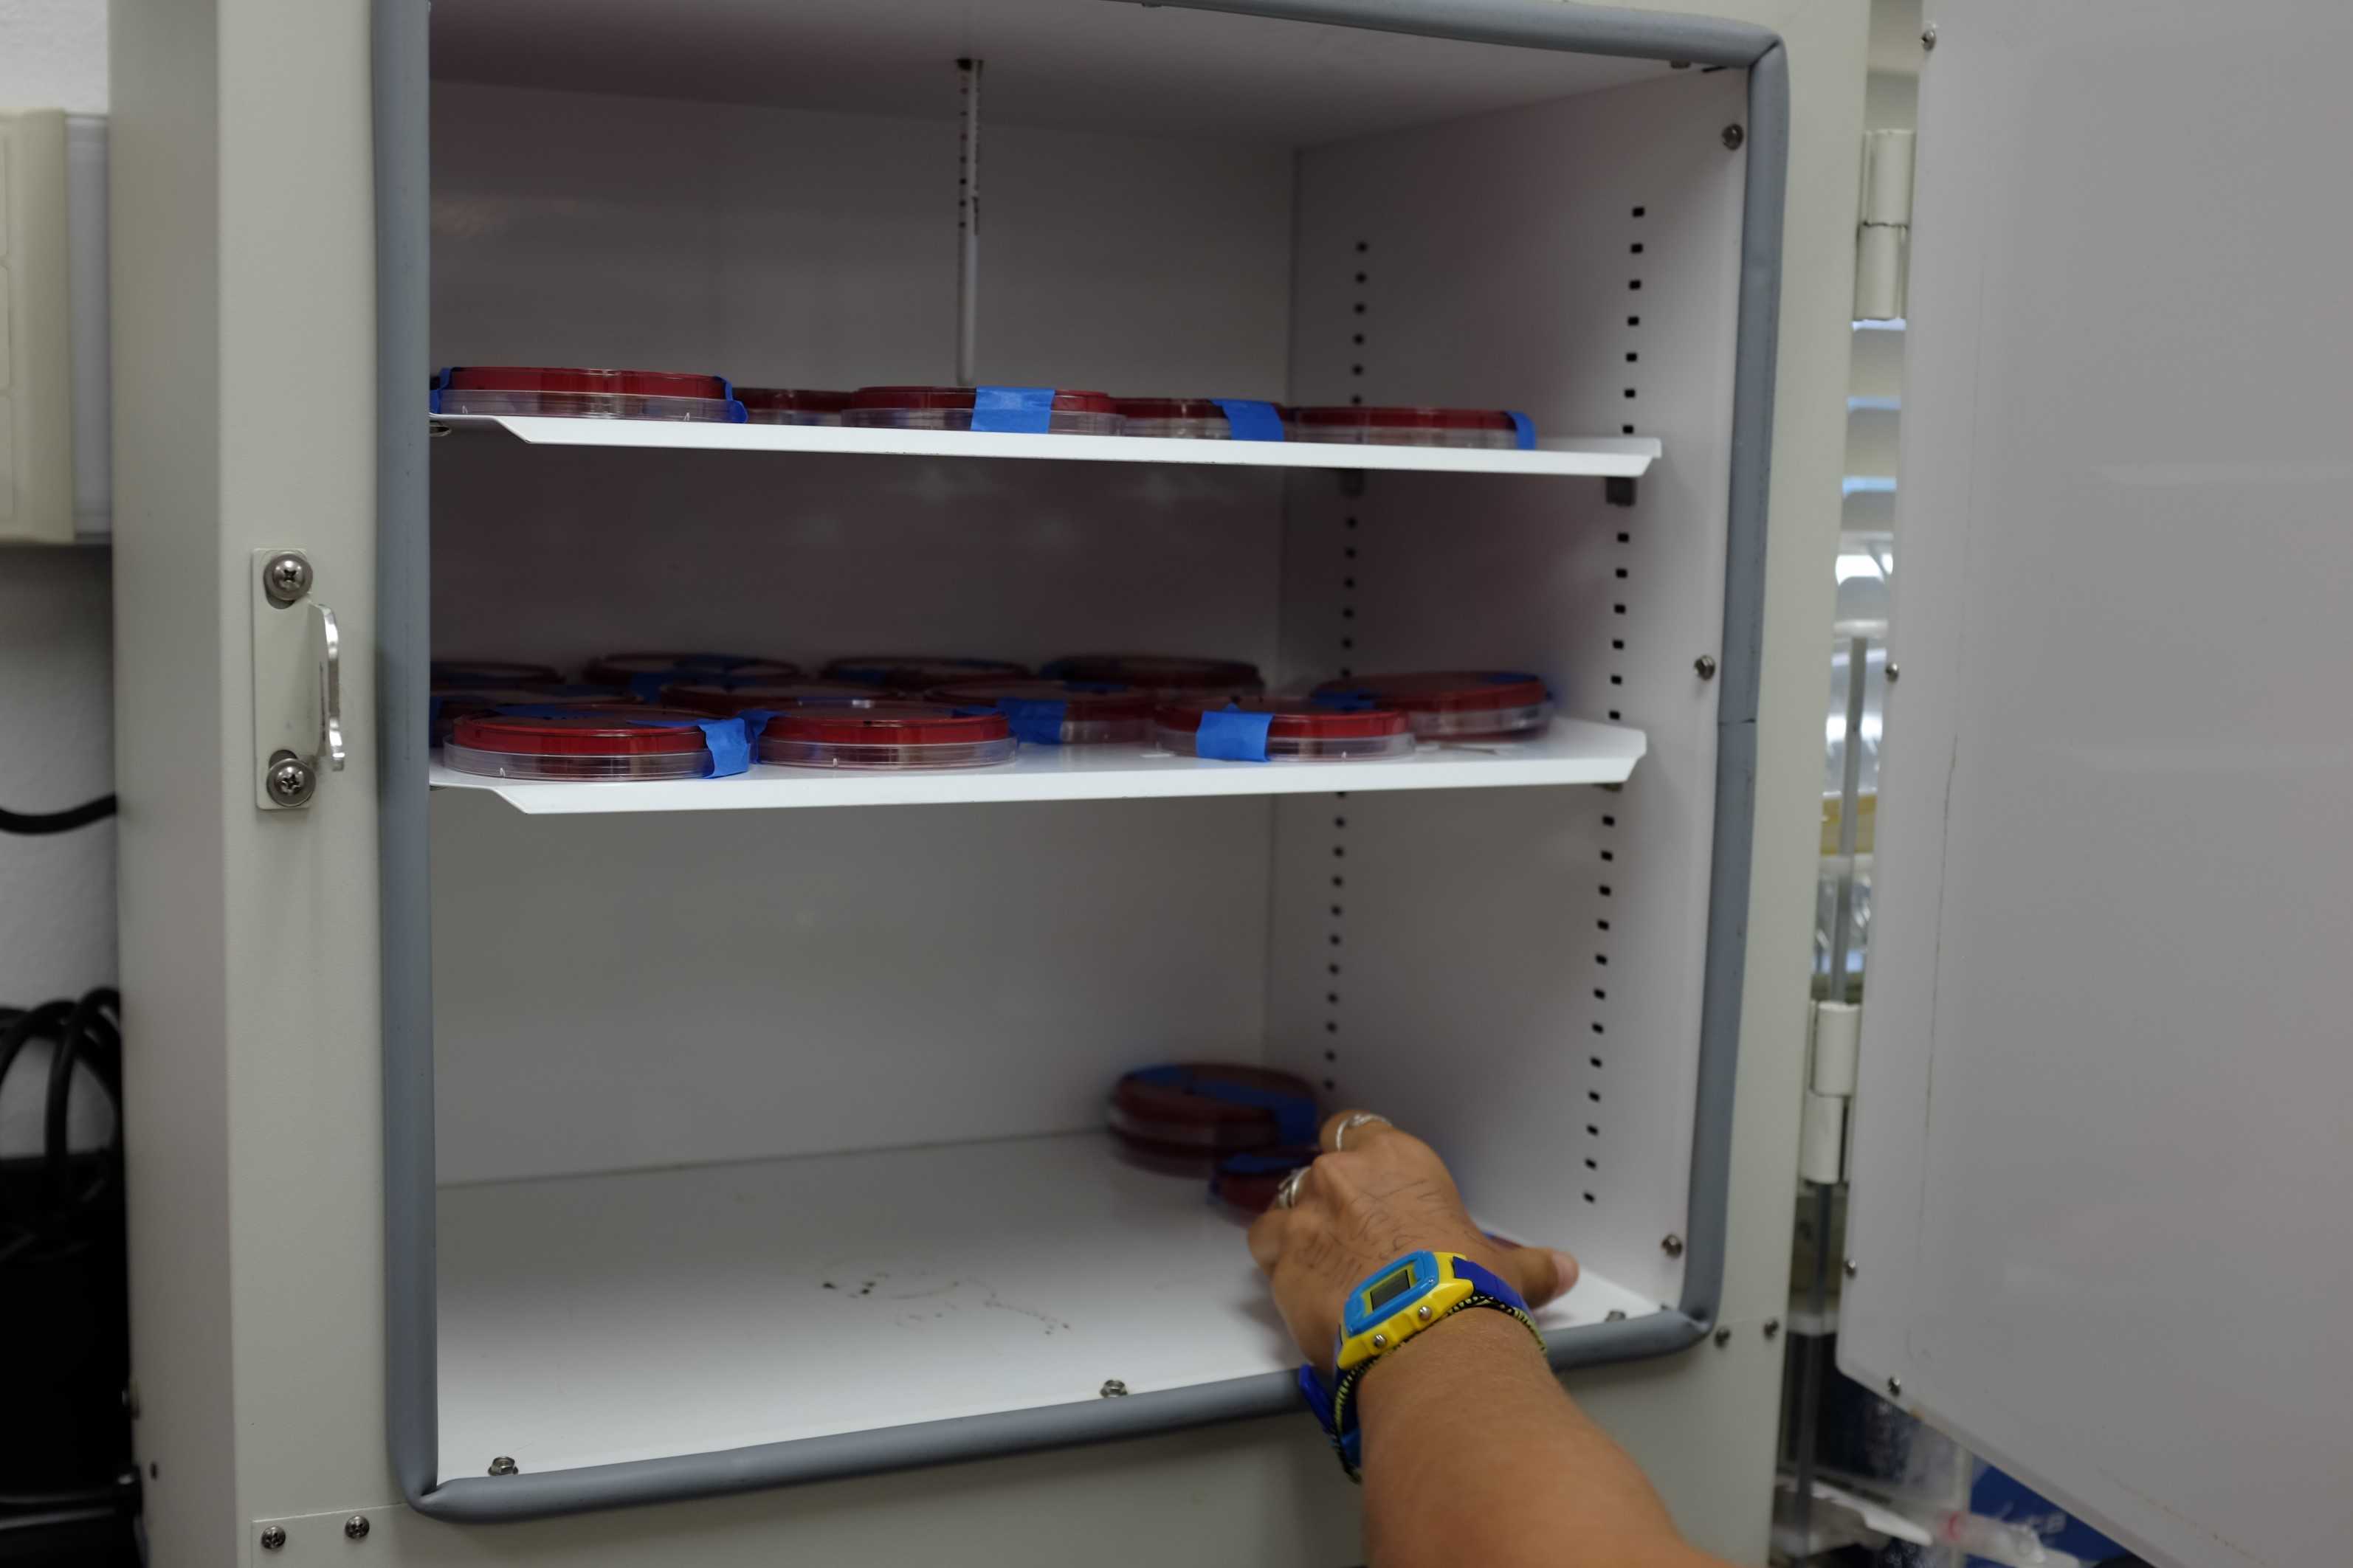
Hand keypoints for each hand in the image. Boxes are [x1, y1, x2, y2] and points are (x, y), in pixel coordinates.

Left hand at [1246, 1109, 1578, 1371]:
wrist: (1426, 1333)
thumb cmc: (1463, 1290)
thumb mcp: (1505, 1270)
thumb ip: (1528, 1264)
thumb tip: (1560, 1269)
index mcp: (1397, 1160)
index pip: (1359, 1129)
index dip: (1359, 1158)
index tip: (1366, 1184)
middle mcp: (1344, 1175)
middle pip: (1321, 1171)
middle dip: (1331, 1202)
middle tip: (1355, 1241)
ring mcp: (1307, 1214)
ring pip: (1284, 1206)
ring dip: (1298, 1230)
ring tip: (1324, 1268)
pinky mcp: (1281, 1258)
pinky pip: (1265, 1250)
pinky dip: (1277, 1265)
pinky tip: (1299, 1289)